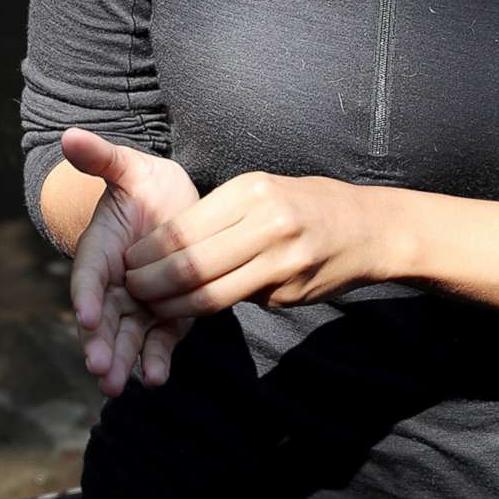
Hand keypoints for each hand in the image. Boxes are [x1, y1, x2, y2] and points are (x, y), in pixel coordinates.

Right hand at [58, 129, 199, 395]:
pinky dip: (155, 360)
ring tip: (121, 386)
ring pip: (125, 336)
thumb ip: (101, 158)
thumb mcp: (127, 167)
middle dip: (99, 342)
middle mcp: (113, 283)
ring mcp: (138, 303)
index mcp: (100, 249)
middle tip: (100, 368)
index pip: (87, 275)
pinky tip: (156, 378)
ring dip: (122, 360)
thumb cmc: (146, 184)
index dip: (85, 295)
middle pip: (101, 317)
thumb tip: (69, 136)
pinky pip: (157, 341)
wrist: (176, 204)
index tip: (86, 315)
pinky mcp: (165, 315)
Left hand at [120, 172, 381, 321]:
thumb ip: (223, 214)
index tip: (128, 260)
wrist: (371, 229)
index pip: (186, 228)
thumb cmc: (308, 203)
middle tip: (130, 288)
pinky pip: (237, 302)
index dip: (150, 250)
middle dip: (152, 282)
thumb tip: (169, 244)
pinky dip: (207, 307)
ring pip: (211, 294)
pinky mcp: (289, 292)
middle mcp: (267, 224)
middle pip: (192, 264)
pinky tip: (189, 309)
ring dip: (173, 305)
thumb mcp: (265, 190)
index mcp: (253, 192)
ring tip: (151, 306)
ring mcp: (281, 262)